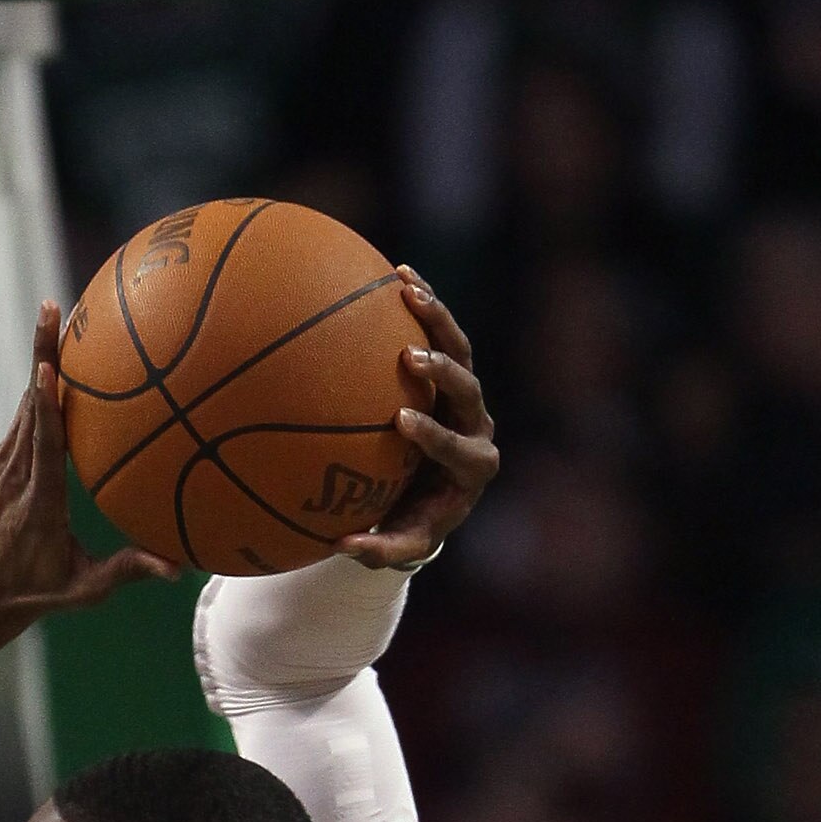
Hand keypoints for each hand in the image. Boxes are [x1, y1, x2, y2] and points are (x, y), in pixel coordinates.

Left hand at [0, 304, 173, 628]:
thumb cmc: (37, 593)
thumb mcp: (83, 589)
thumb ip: (127, 572)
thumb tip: (177, 568)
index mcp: (37, 498)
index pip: (41, 443)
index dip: (44, 404)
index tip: (48, 367)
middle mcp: (15, 472)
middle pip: (30, 403)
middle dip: (41, 354)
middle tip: (55, 308)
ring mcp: (4, 463)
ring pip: (26, 402)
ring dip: (40, 357)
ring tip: (56, 315)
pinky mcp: (2, 460)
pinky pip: (25, 414)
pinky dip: (39, 385)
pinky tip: (56, 357)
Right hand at [336, 273, 498, 570]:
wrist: (433, 495)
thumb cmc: (412, 521)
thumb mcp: (401, 542)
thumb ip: (380, 548)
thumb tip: (344, 546)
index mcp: (472, 468)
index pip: (459, 450)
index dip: (435, 435)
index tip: (402, 422)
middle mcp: (476, 426)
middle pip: (469, 390)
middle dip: (444, 371)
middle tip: (409, 357)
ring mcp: (466, 394)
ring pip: (461, 348)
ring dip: (436, 318)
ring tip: (406, 288)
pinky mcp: (452, 370)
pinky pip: (441, 330)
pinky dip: (423, 302)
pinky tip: (395, 273)